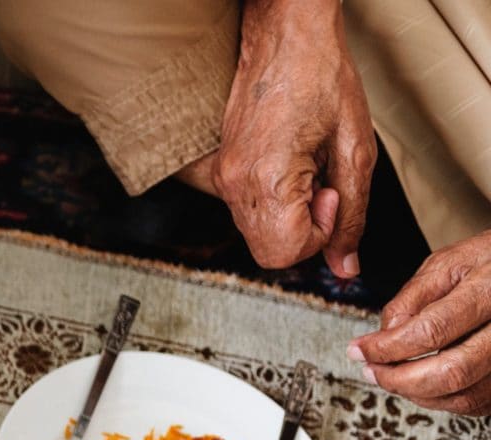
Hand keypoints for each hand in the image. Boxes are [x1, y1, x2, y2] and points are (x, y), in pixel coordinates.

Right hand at [203, 0, 374, 275]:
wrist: (285, 37)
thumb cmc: (321, 78)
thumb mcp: (355, 150)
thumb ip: (352, 215)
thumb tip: (345, 266)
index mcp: (267, 179)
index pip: (284, 252)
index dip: (319, 235)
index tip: (332, 196)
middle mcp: (235, 184)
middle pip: (267, 251)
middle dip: (304, 230)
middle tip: (322, 186)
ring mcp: (222, 179)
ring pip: (257, 234)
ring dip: (290, 215)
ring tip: (306, 170)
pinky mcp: (220, 171)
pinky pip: (247, 212)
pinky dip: (275, 202)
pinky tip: (289, 166)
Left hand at [347, 230, 490, 414]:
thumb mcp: (448, 263)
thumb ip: (412, 299)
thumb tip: (384, 337)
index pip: (431, 331)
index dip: (386, 348)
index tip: (359, 350)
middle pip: (452, 373)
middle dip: (399, 380)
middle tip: (372, 371)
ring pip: (466, 395)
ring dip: (418, 395)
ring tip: (392, 377)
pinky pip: (479, 402)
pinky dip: (444, 400)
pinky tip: (423, 385)